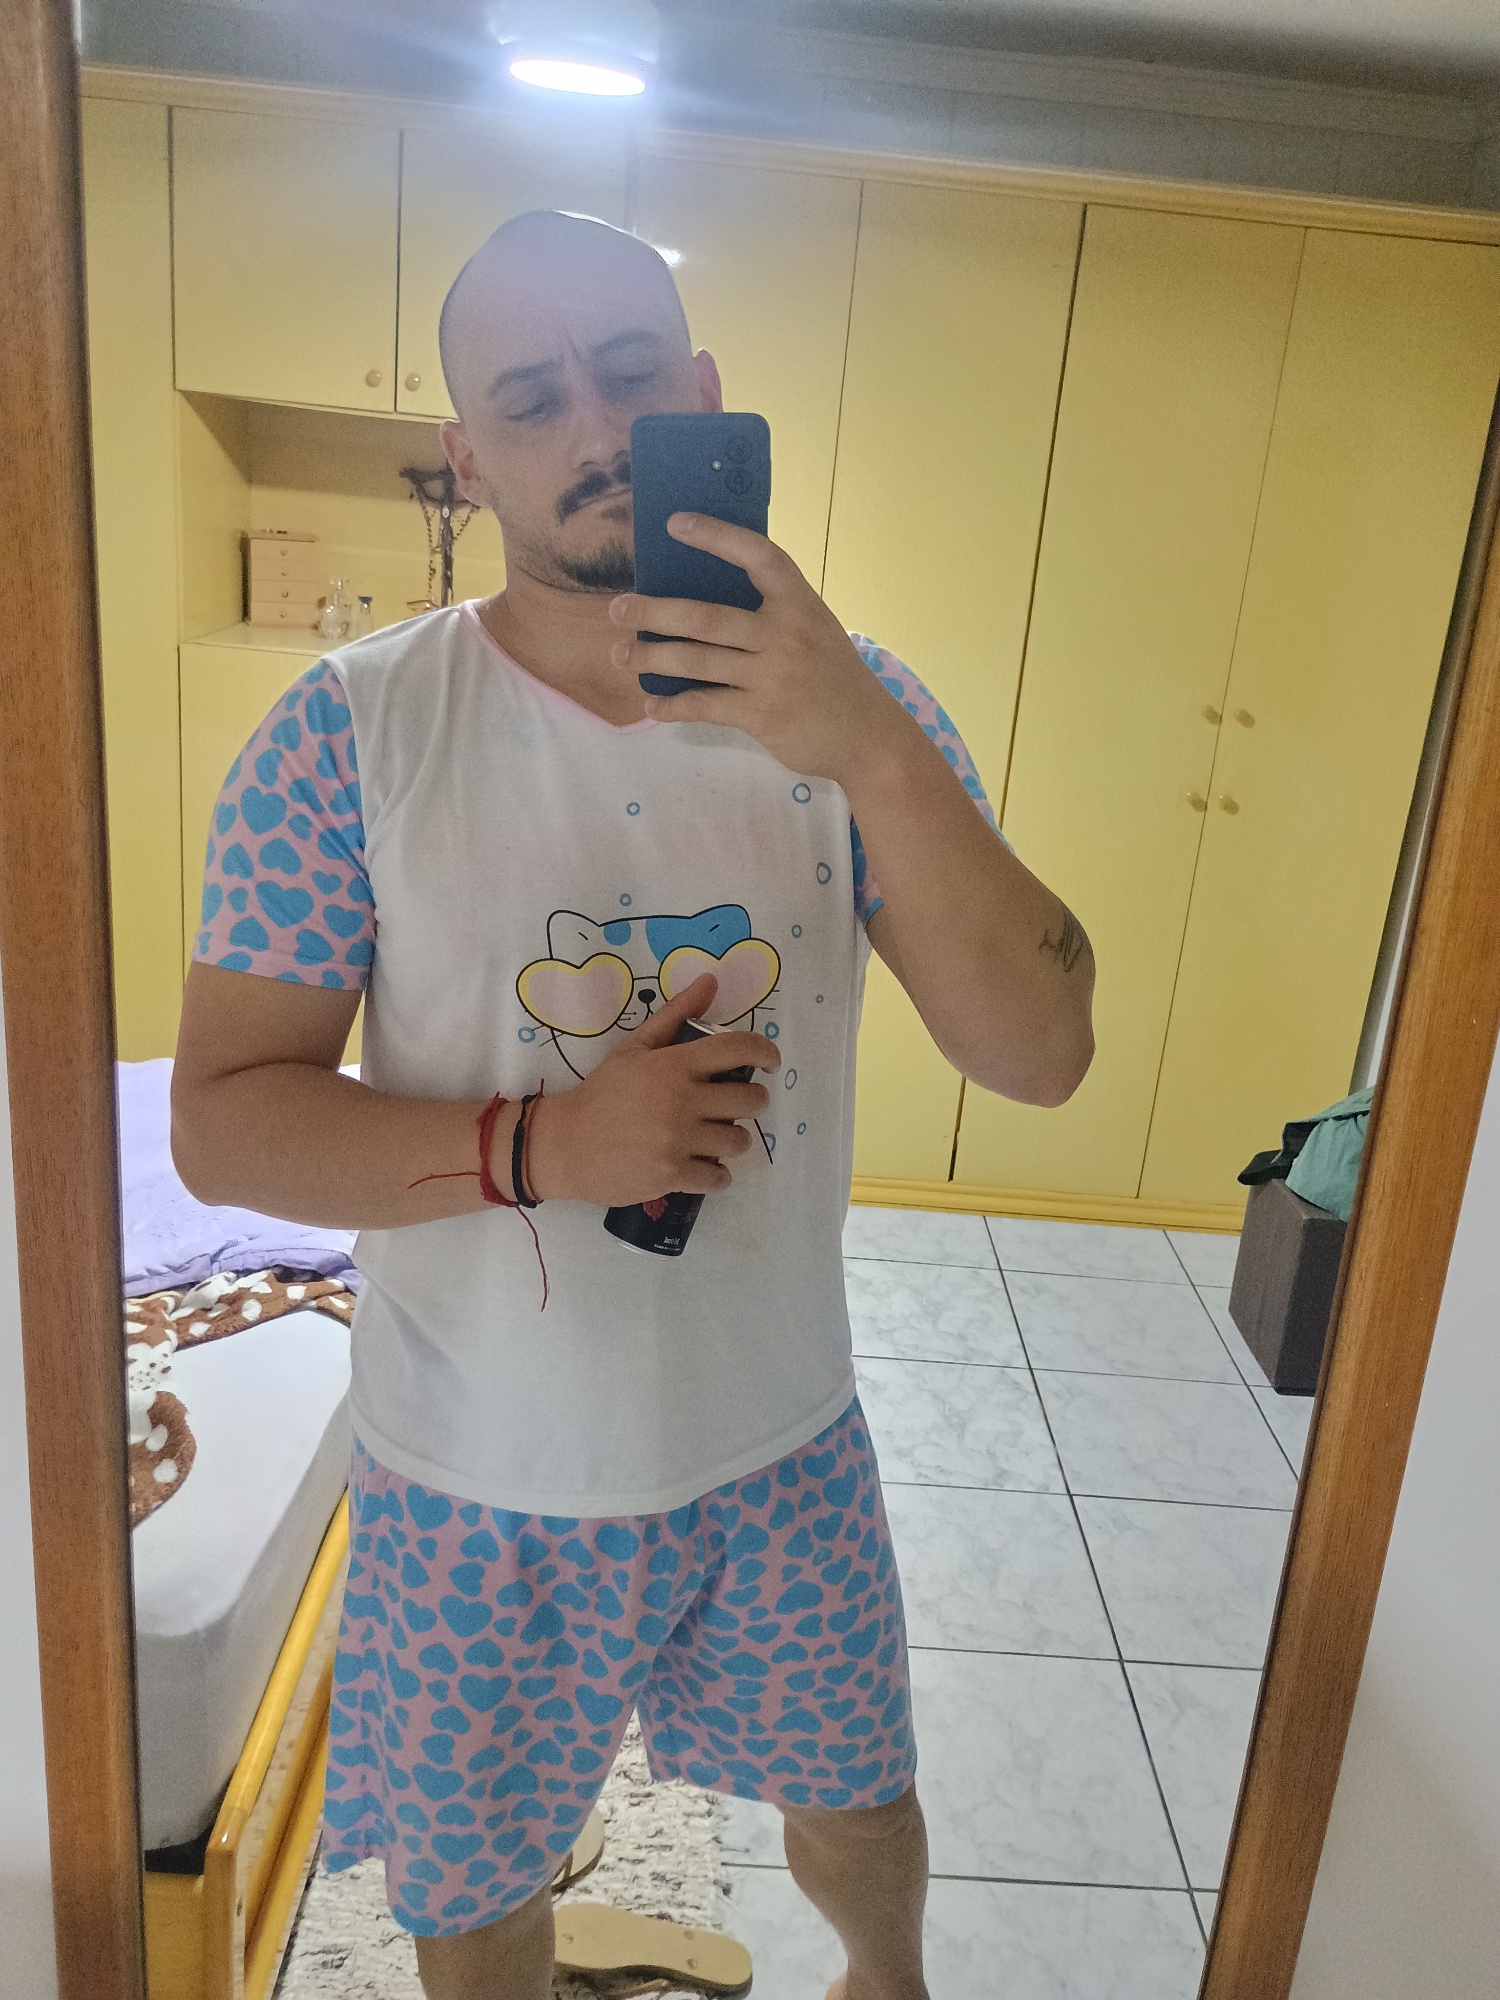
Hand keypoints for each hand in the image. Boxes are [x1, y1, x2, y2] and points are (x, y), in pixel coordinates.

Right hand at [523, 972, 778, 1206]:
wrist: (563, 1144)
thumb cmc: (600, 1093)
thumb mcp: (633, 1048)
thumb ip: (675, 1015)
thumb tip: (710, 982)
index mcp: (673, 1065)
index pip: (737, 1049)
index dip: (764, 1052)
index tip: (770, 1062)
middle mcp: (681, 1101)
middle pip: (749, 1100)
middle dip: (752, 1101)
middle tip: (737, 1104)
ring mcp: (678, 1141)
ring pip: (739, 1141)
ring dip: (734, 1139)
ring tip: (715, 1137)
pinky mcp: (672, 1176)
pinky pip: (719, 1177)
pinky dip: (716, 1173)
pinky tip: (703, 1165)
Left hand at [607, 514, 914, 785]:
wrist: (869, 738)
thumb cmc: (834, 679)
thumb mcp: (816, 631)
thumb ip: (774, 614)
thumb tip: (705, 601)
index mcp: (800, 604)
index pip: (757, 556)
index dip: (716, 536)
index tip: (674, 524)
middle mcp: (784, 635)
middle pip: (705, 616)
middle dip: (654, 612)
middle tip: (617, 609)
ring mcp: (772, 676)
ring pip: (696, 661)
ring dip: (651, 658)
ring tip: (621, 656)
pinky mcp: (761, 715)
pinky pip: (704, 705)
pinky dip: (672, 706)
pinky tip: (652, 707)